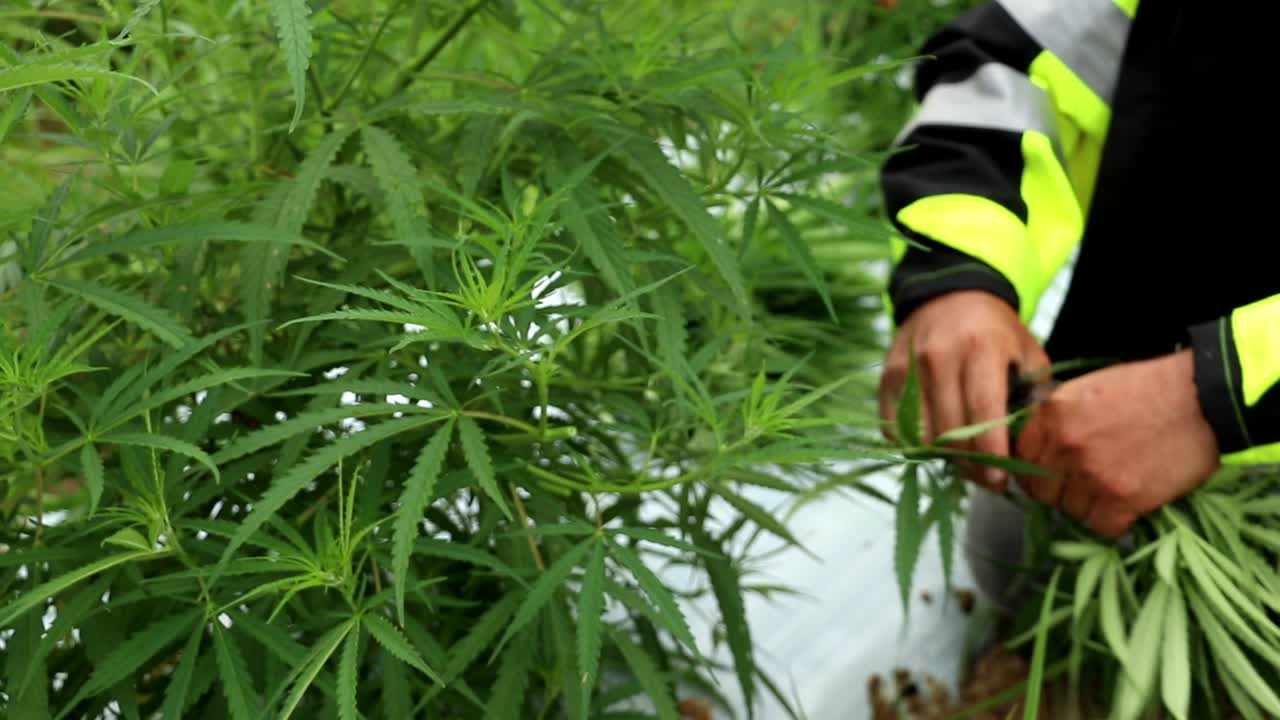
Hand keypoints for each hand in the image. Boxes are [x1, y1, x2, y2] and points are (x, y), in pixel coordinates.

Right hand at [879, 290, 1049, 490]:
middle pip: (949, 432)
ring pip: (921, 434)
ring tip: (963, 461)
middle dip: (969, 465)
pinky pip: (895, 427)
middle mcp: (939, 357)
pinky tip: (935, 443)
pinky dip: (915, 444)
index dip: (991, 453)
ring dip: (942, 458)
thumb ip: (1033, 397)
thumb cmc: (995, 330)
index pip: (983, 413)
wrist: (949, 294)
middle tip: (985, 477)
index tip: (1000, 480)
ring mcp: (908, 367)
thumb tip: (1029, 447)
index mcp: (981, 349)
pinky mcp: (887, 376)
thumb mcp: (1028, 354)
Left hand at [1014, 349, 1220, 537]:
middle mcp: (1065, 445)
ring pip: (1069, 510)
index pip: (1019, 457)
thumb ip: (1057, 419)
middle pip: (1039, 490)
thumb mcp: (1087, 390)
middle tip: (1083, 485)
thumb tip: (1036, 447)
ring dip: (1088, 506)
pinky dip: (1114, 522)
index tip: (1049, 473)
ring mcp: (1092, 474)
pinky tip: (1128, 505)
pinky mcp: (1123, 498)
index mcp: (1053, 414)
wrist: (1202, 398)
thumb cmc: (1148, 389)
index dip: (1034, 468)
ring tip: (1113, 488)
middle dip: (1058, 491)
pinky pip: (1100, 527)